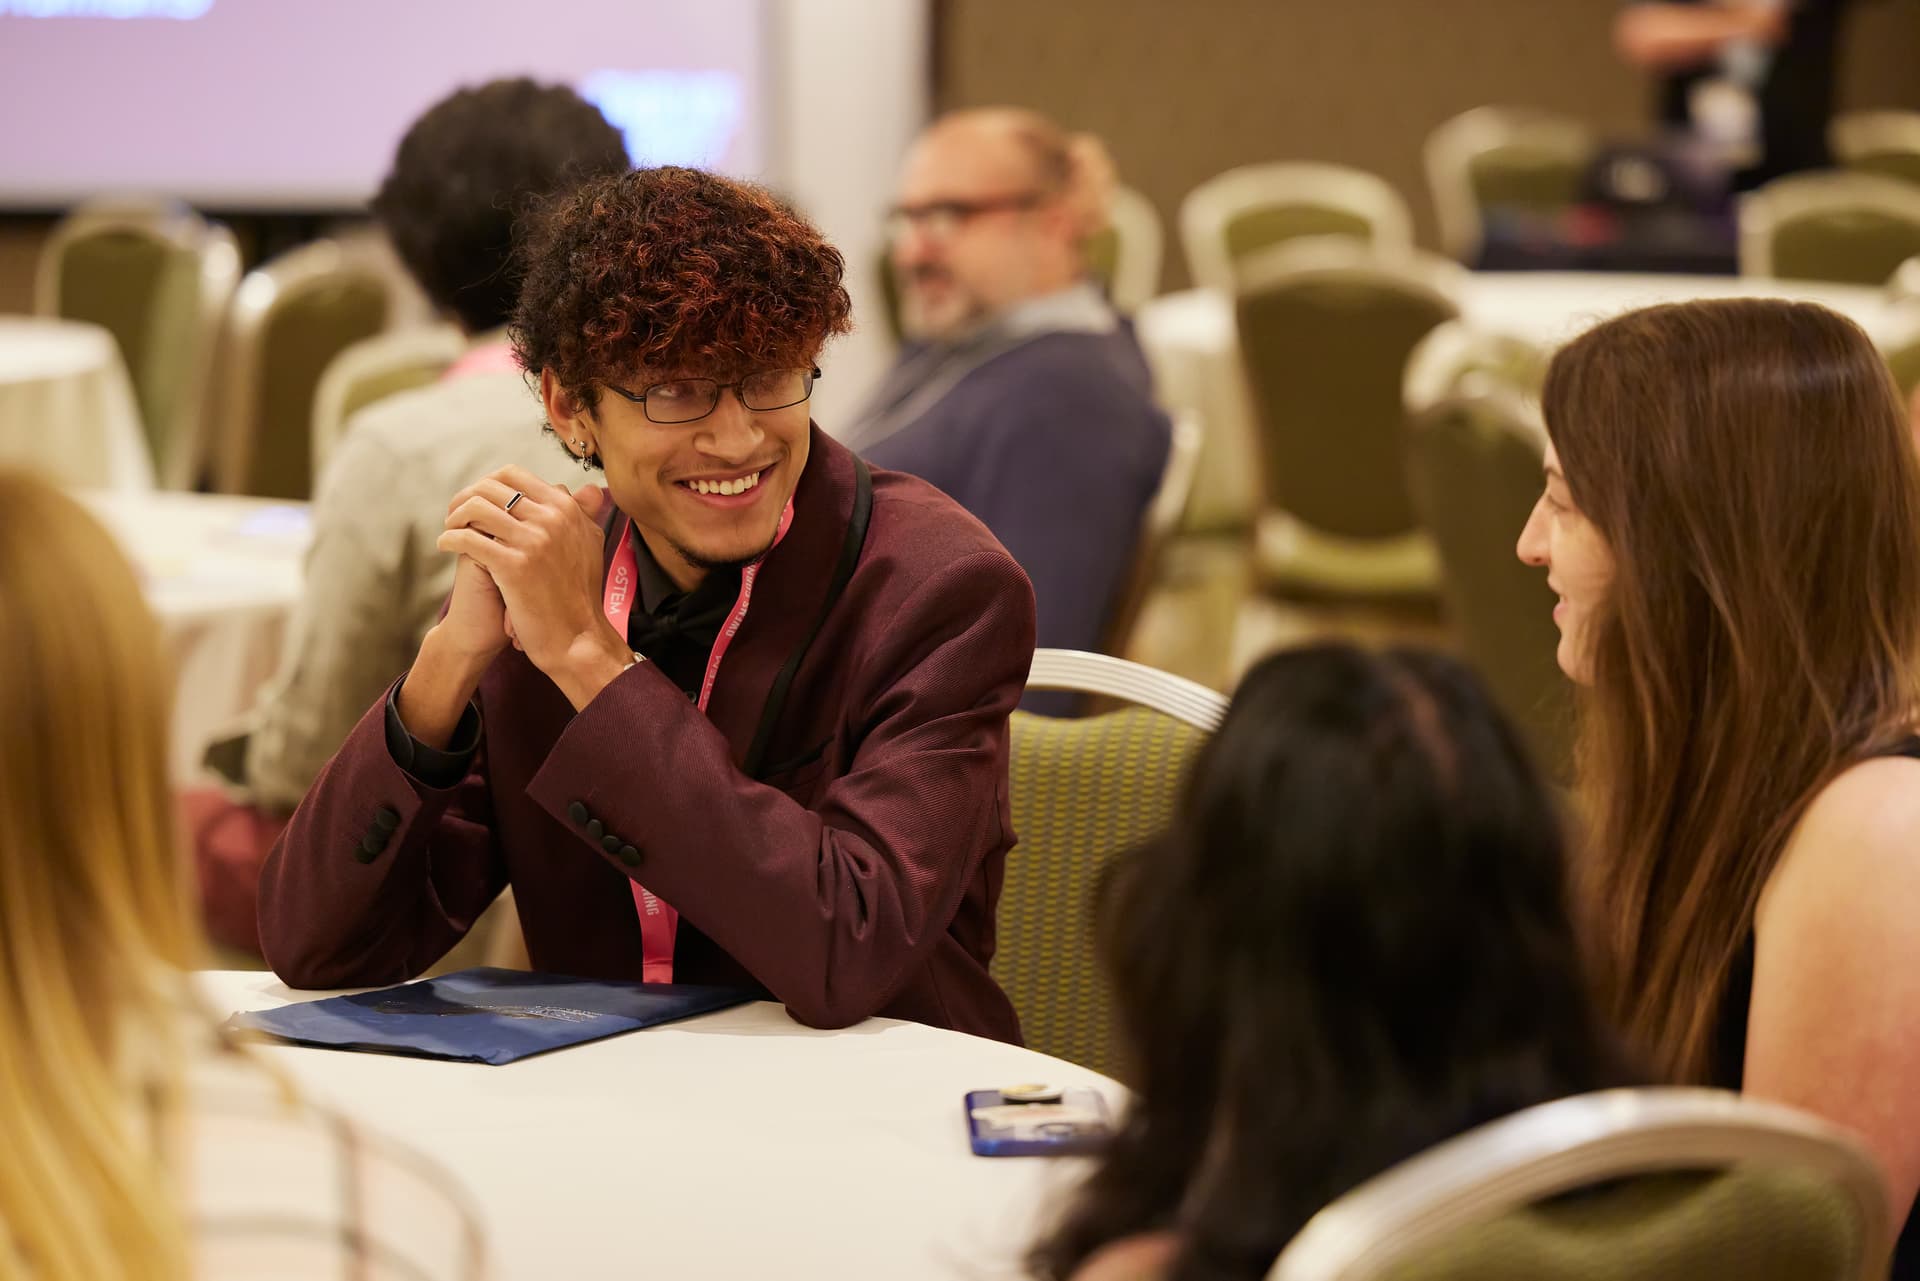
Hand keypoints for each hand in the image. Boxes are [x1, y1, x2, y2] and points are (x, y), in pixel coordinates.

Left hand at [438, 467, 631, 706]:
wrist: (577, 637)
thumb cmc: (580, 594)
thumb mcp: (591, 544)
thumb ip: (585, 513)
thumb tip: (586, 489)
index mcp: (566, 509)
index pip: (514, 474)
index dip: (487, 483)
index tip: (478, 499)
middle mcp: (552, 518)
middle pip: (491, 487)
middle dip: (466, 496)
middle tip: (456, 512)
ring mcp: (533, 541)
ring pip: (476, 507)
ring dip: (455, 515)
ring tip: (450, 528)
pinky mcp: (514, 566)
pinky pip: (468, 538)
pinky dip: (450, 538)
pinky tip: (445, 545)